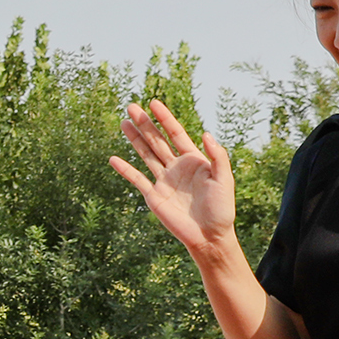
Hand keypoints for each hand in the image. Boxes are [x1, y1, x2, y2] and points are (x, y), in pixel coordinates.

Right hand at [110, 100, 237, 255]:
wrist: (209, 235)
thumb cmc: (222, 209)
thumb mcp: (224, 180)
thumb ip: (218, 157)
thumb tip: (205, 134)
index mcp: (193, 160)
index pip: (176, 134)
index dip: (165, 118)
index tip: (154, 103)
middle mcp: (176, 167)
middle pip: (157, 140)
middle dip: (145, 124)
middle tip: (131, 107)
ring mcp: (163, 181)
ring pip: (146, 155)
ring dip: (134, 139)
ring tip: (123, 123)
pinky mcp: (154, 196)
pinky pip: (137, 180)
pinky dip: (125, 170)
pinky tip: (113, 159)